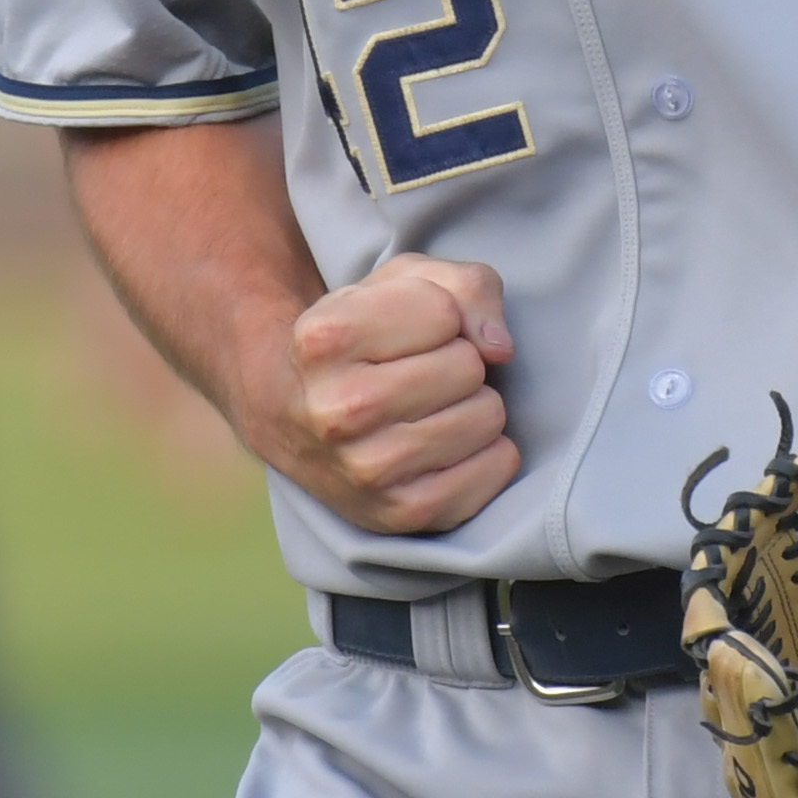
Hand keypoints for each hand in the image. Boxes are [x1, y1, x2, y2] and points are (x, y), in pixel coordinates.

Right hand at [249, 253, 519, 533]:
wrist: (298, 420)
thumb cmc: (362, 341)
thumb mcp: (400, 285)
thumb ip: (465, 287)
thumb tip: (500, 348)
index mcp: (325, 339)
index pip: (442, 311)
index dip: (438, 314)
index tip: (405, 333)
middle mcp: (337, 410)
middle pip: (467, 365)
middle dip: (457, 360)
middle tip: (420, 374)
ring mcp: (368, 470)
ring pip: (487, 415)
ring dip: (472, 405)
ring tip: (431, 409)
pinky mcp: (404, 513)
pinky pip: (498, 465)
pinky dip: (488, 450)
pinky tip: (447, 445)